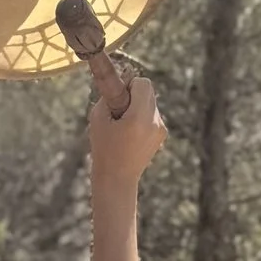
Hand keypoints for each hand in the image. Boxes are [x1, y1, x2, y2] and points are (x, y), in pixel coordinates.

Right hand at [90, 67, 165, 185]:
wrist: (117, 179)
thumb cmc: (103, 149)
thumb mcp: (97, 118)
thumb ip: (108, 96)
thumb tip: (118, 81)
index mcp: (138, 117)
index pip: (143, 84)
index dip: (129, 84)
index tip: (118, 94)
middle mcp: (154, 122)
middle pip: (149, 91)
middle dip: (134, 93)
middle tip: (119, 107)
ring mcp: (161, 129)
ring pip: (151, 103)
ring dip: (139, 105)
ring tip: (124, 124)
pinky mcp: (162, 135)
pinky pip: (153, 116)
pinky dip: (143, 117)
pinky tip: (131, 133)